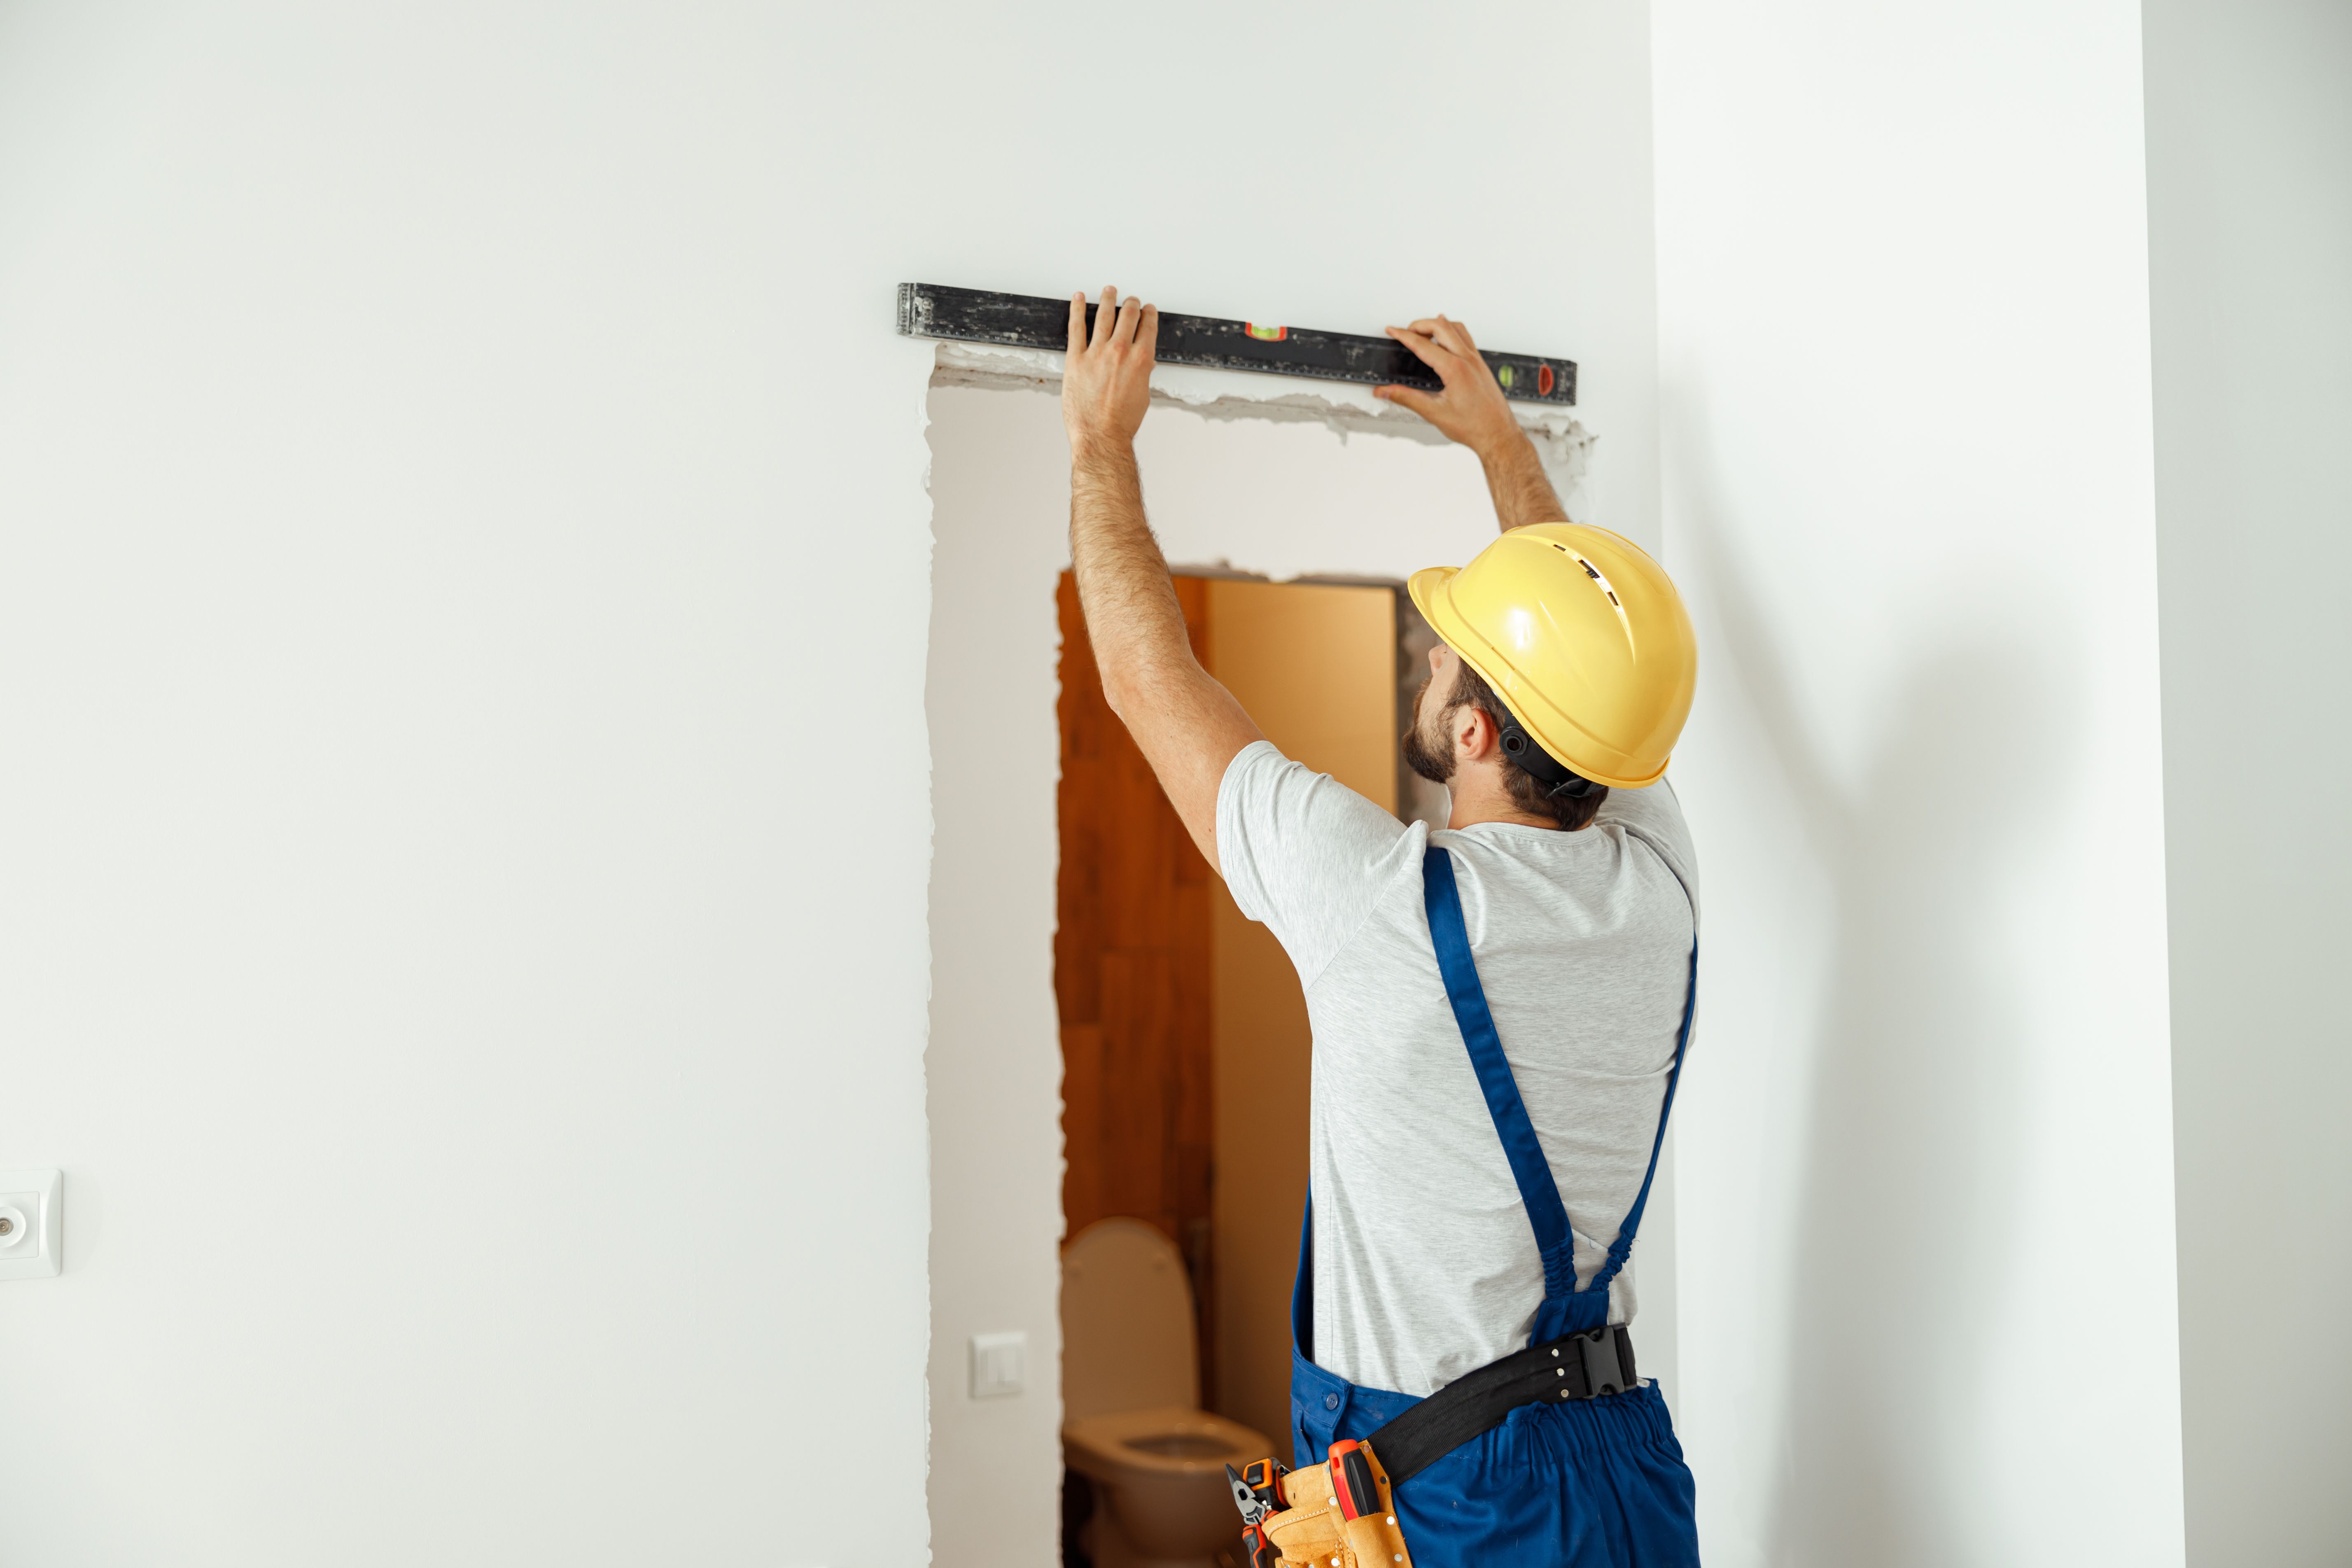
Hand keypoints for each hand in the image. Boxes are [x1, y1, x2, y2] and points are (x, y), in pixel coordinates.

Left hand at [1063, 286, 1157, 453]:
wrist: (1101, 437)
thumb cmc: (1122, 422)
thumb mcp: (1142, 396)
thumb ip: (1142, 375)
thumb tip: (1144, 365)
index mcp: (1141, 360)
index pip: (1148, 326)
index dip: (1148, 314)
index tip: (1147, 309)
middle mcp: (1120, 352)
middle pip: (1128, 316)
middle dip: (1131, 304)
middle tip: (1130, 300)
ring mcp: (1097, 353)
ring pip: (1104, 316)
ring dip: (1108, 299)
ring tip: (1109, 291)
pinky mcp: (1076, 359)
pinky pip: (1076, 327)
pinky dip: (1077, 309)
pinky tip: (1078, 299)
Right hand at [1375, 315, 1521, 457]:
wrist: (1498, 435)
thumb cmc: (1474, 426)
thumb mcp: (1434, 413)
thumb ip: (1406, 398)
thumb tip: (1386, 391)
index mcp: (1455, 369)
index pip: (1422, 344)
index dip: (1403, 336)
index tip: (1392, 331)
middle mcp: (1467, 360)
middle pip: (1440, 326)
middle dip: (1419, 324)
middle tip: (1405, 331)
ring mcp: (1476, 360)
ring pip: (1456, 327)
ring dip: (1437, 324)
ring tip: (1423, 331)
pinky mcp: (1481, 364)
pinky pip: (1466, 337)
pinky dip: (1453, 331)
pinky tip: (1447, 337)